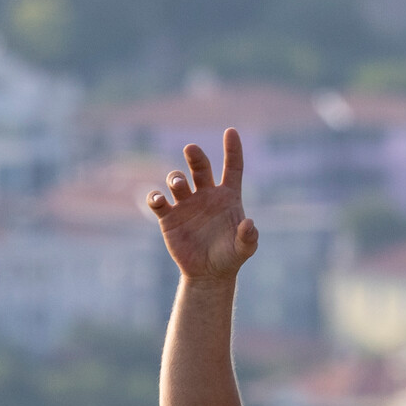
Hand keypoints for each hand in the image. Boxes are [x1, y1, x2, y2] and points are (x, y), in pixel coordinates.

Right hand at [145, 130, 257, 282]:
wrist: (208, 274)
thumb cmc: (230, 257)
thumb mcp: (243, 249)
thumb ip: (248, 237)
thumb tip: (249, 223)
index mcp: (228, 196)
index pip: (232, 167)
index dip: (233, 149)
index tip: (230, 131)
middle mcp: (206, 194)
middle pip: (200, 167)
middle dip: (195, 156)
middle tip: (190, 149)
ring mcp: (186, 204)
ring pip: (177, 180)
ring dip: (175, 178)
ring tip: (178, 183)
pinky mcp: (169, 217)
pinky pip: (158, 201)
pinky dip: (155, 197)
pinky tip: (158, 200)